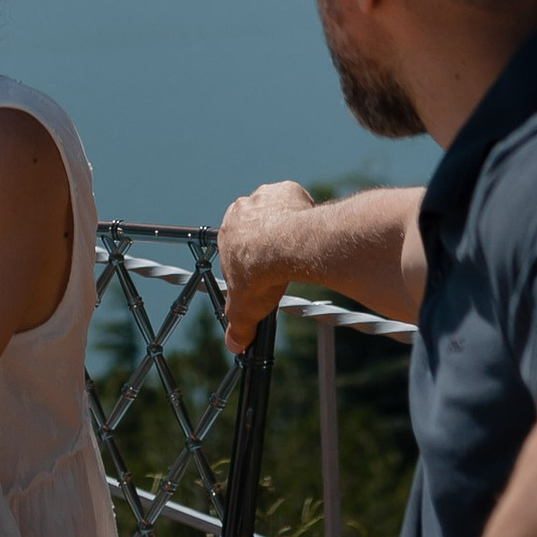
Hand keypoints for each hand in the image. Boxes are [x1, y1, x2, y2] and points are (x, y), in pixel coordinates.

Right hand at [217, 180, 315, 352]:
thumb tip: (235, 346)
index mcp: (227, 232)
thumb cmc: (261, 272)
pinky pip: (296, 199)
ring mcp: (266, 196)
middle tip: (282, 258)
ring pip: (275, 208)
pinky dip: (302, 211)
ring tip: (298, 246)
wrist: (287, 246)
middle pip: (255, 223)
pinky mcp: (289, 191)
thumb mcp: (245, 308)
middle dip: (266, 237)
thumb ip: (238, 326)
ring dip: (284, 222)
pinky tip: (309, 229)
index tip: (263, 269)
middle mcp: (242, 208)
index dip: (250, 256)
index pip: (237, 243)